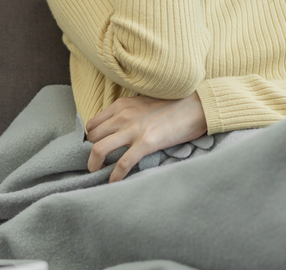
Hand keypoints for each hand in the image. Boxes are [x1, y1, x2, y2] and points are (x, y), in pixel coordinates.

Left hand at [85, 92, 207, 182]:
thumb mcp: (143, 102)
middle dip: (89, 151)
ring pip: (99, 149)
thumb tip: (118, 128)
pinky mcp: (146, 143)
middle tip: (96, 162)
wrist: (196, 105)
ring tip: (96, 173)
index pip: (93, 123)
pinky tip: (113, 183)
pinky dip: (114, 176)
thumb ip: (128, 112)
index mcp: (122, 105)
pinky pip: (122, 163)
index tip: (95, 148)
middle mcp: (123, 115)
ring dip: (93, 164)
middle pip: (92, 137)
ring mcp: (134, 129)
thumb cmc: (173, 105)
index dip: (91, 138)